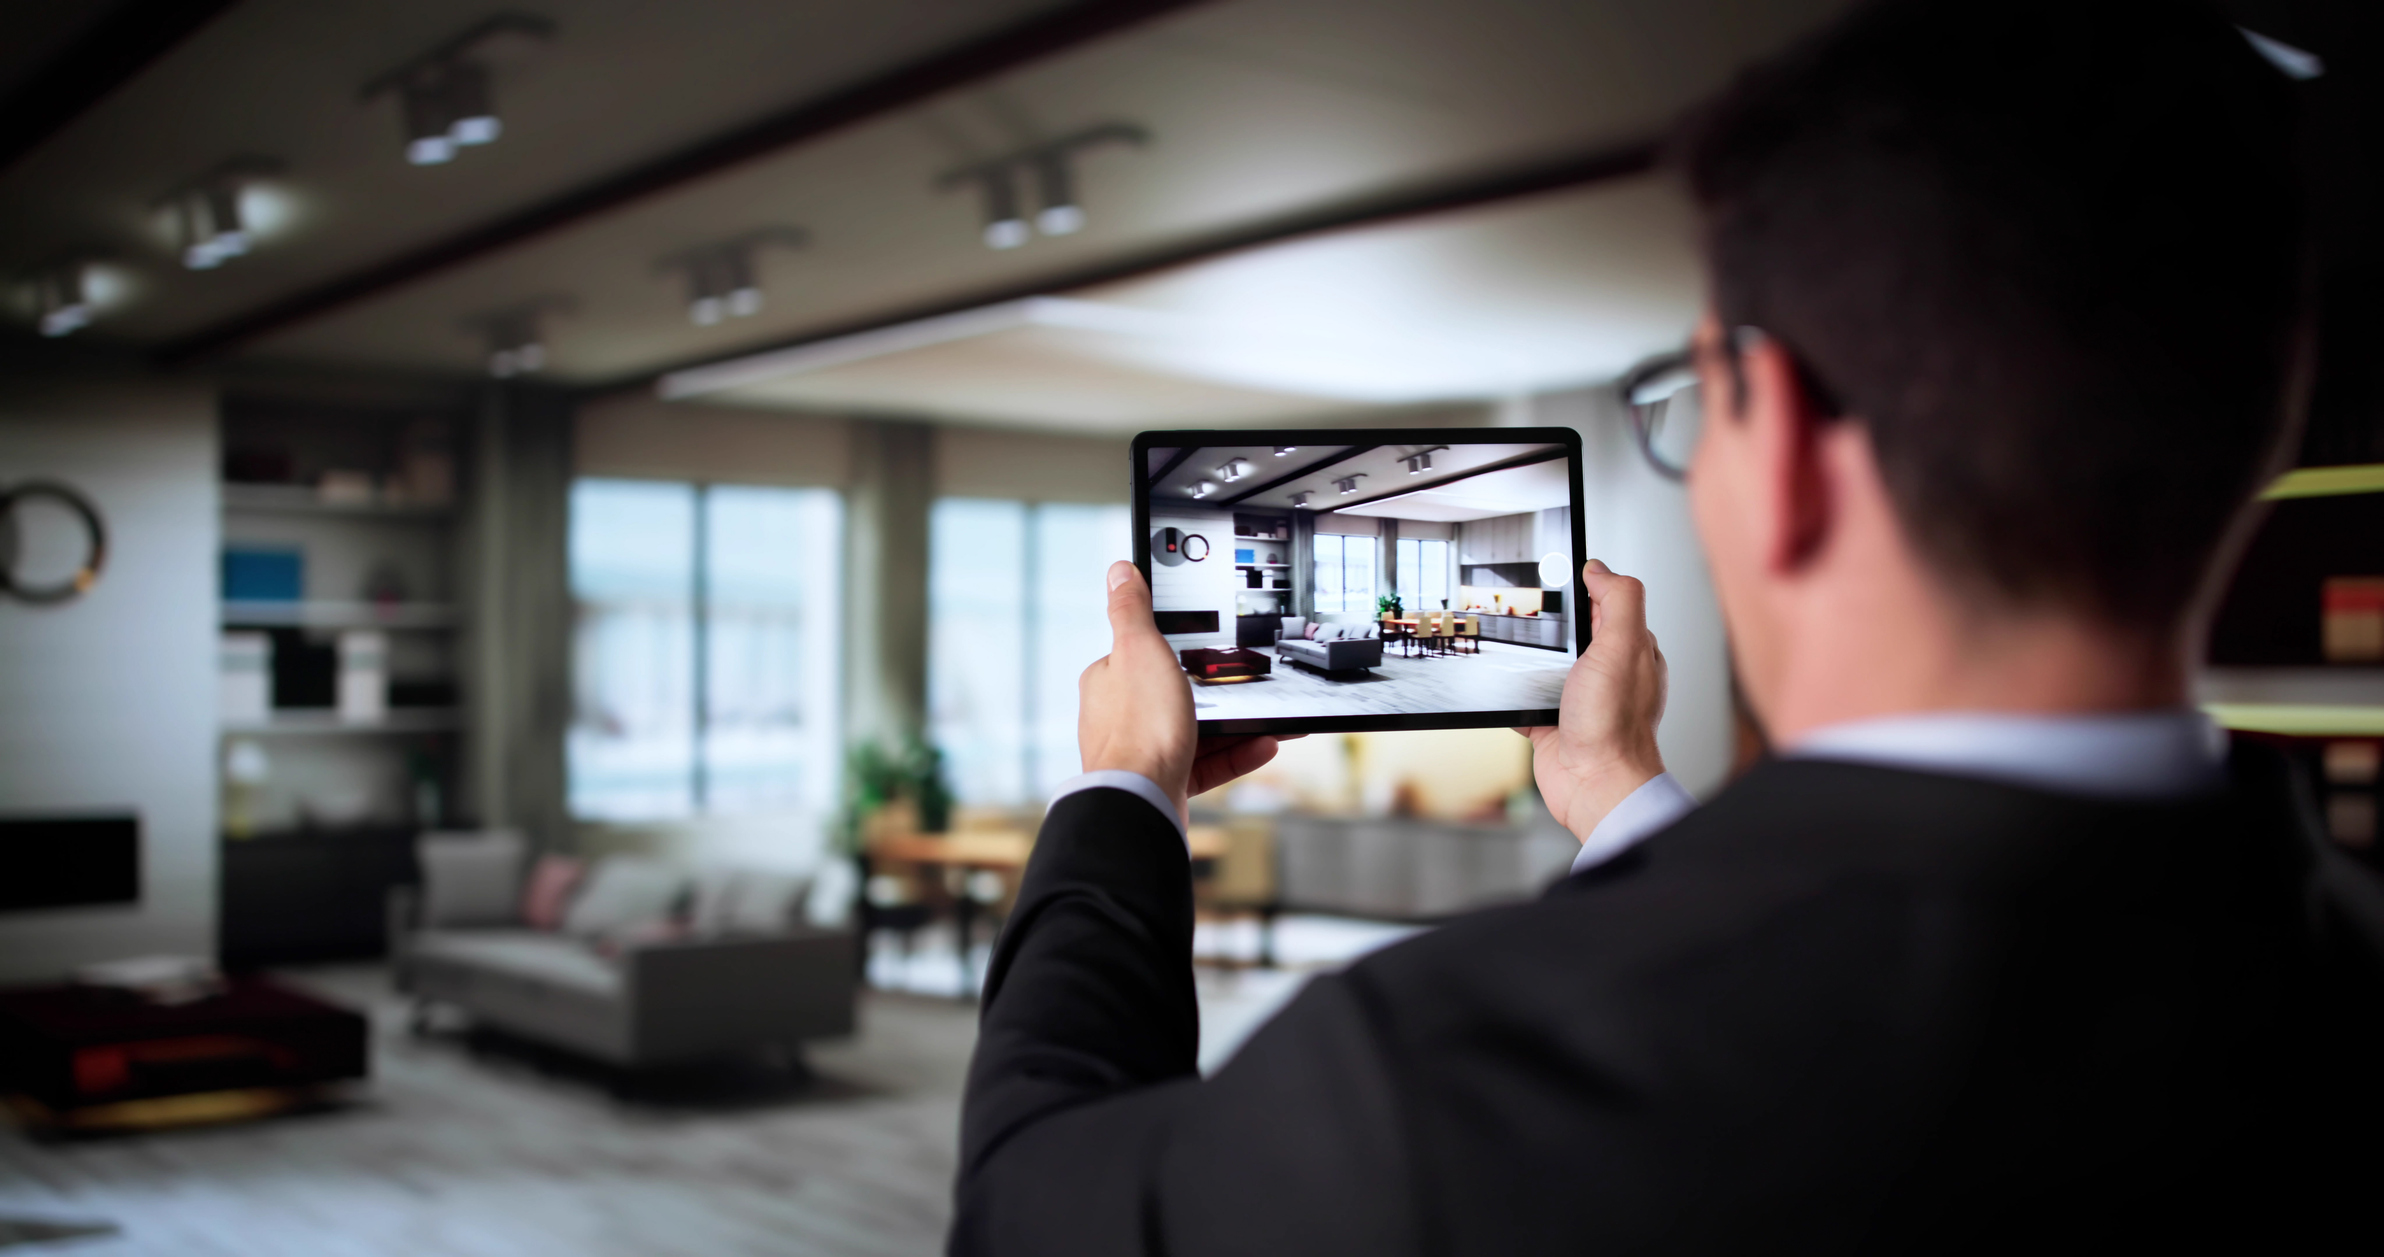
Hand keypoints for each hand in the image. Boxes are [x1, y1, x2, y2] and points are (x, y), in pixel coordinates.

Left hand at [1080, 561, 1284, 825]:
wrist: (1141, 801)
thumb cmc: (1138, 728)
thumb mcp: (1140, 649)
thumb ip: (1132, 609)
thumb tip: (1120, 570)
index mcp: (1108, 680)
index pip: (1145, 653)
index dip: (1180, 647)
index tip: (1213, 646)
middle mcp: (1120, 717)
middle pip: (1177, 693)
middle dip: (1219, 690)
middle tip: (1254, 682)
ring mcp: (1142, 752)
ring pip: (1198, 729)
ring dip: (1238, 723)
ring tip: (1273, 716)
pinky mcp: (1164, 782)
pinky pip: (1207, 764)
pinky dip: (1237, 754)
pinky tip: (1264, 745)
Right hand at [1520, 559, 1667, 842]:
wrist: (1593, 785)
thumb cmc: (1613, 725)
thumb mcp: (1622, 646)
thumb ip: (1618, 600)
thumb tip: (1600, 568)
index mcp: (1631, 651)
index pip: (1608, 605)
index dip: (1585, 588)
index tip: (1558, 575)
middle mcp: (1608, 675)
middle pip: (1574, 633)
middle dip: (1552, 623)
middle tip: (1529, 610)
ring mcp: (1579, 700)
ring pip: (1547, 665)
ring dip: (1529, 659)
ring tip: (1513, 646)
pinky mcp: (1552, 723)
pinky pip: (1525, 700)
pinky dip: (1512, 694)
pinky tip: (1504, 687)